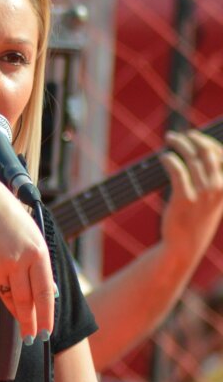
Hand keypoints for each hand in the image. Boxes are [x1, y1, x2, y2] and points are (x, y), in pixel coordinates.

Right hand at [0, 176, 55, 340]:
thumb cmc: (10, 222)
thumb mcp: (33, 239)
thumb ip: (41, 267)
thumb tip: (50, 295)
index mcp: (37, 253)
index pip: (45, 292)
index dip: (46, 316)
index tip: (46, 332)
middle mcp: (17, 260)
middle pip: (24, 301)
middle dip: (29, 322)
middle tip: (31, 337)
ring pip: (7, 296)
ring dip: (14, 307)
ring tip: (20, 315)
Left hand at [157, 129, 222, 265]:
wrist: (185, 245)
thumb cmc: (197, 219)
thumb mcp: (213, 199)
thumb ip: (212, 177)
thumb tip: (201, 152)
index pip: (222, 154)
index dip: (207, 141)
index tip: (194, 136)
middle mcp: (219, 187)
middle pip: (207, 152)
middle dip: (192, 139)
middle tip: (177, 135)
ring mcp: (203, 193)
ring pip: (191, 158)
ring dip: (179, 145)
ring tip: (169, 140)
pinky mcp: (184, 198)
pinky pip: (177, 171)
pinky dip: (170, 159)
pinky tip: (163, 157)